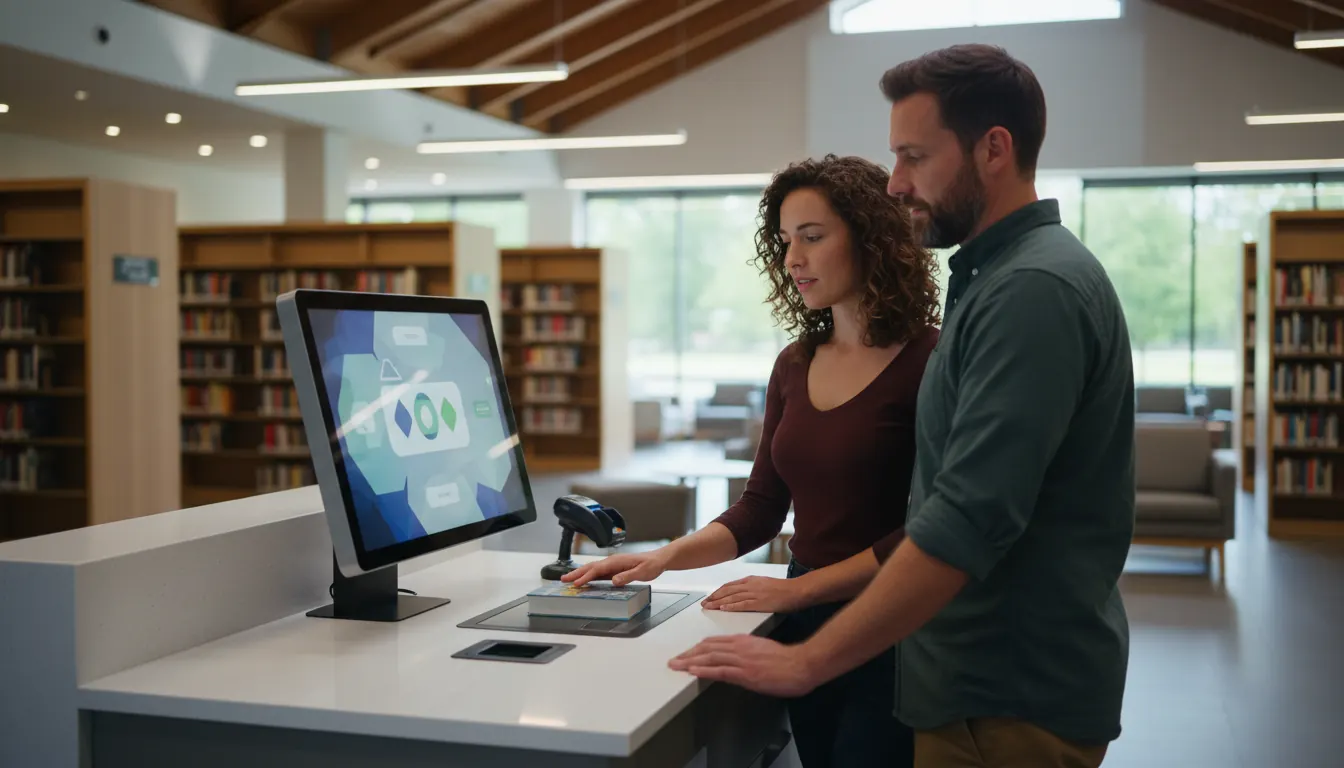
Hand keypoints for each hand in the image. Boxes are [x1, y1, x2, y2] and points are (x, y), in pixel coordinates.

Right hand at [561, 551, 667, 586]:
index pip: (598, 569)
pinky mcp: (614, 569)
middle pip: (591, 567)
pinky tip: (584, 581)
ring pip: (593, 569)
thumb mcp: (642, 572)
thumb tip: (614, 580)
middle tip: (563, 579)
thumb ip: (628, 576)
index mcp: (617, 561)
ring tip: (568, 579)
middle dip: (576, 573)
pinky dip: (588, 576)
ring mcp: (612, 565)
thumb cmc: (651, 565)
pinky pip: (598, 572)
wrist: (658, 559)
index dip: (586, 577)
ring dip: (580, 574)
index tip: (577, 583)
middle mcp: (612, 561)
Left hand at [669, 635, 820, 697]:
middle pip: (707, 648)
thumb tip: (735, 659)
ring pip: (709, 657)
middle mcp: (739, 647)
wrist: (800, 664)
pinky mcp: (745, 673)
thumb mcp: (762, 650)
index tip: (687, 653)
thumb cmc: (785, 660)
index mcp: (743, 641)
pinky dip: (704, 670)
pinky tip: (694, 671)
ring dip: (690, 661)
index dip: (697, 648)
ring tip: (676, 665)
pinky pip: (720, 670)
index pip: (714, 642)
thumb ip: (747, 652)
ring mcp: (741, 660)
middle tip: (674, 660)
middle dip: (688, 654)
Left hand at [702, 576, 807, 613]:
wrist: (797, 590)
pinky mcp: (760, 602)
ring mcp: (755, 593)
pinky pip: (742, 604)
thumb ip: (753, 587)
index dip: (717, 592)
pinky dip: (731, 607)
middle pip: (727, 591)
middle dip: (713, 597)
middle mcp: (750, 585)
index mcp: (751, 580)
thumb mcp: (765, 584)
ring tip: (708, 607)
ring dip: (717, 602)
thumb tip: (742, 593)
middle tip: (703, 603)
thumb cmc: (784, 589)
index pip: (729, 586)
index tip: (709, 597)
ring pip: (731, 597)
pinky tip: (723, 609)